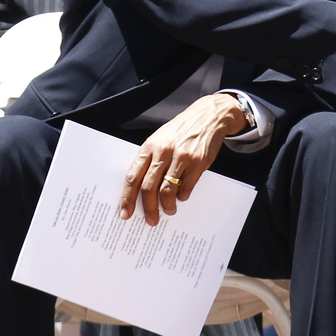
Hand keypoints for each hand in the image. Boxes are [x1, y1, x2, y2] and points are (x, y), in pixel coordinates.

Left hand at [120, 93, 245, 225]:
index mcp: (150, 147)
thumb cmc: (181, 130)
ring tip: (168, 211)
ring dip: (166, 205)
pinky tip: (182, 197)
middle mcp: (164, 152)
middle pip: (148, 187)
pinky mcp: (198, 162)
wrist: (209, 116)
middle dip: (148, 208)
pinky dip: (182, 196)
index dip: (127, 198)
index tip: (126, 213)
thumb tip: (140, 188)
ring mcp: (181, 157)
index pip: (133, 177)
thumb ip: (150, 159)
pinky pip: (186, 186)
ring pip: (167, 190)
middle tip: (150, 220)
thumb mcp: (160, 139)